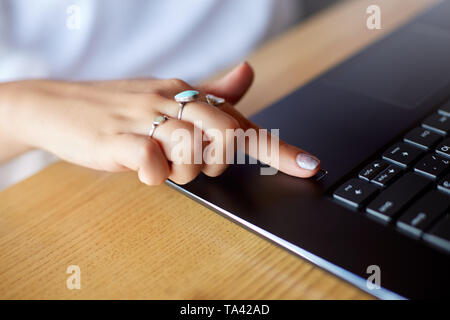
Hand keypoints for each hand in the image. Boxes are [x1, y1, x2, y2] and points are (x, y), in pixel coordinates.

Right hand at [0, 63, 319, 184]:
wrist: (56, 105)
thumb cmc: (116, 107)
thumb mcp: (166, 97)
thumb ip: (209, 92)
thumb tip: (248, 71)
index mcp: (185, 93)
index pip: (239, 120)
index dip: (278, 148)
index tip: (309, 167)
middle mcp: (170, 101)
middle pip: (223, 134)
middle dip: (217, 159)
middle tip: (193, 162)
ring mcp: (143, 119)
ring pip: (191, 149)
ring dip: (182, 168)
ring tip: (160, 162)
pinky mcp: (116, 139)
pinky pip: (152, 160)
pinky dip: (155, 174)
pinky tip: (143, 169)